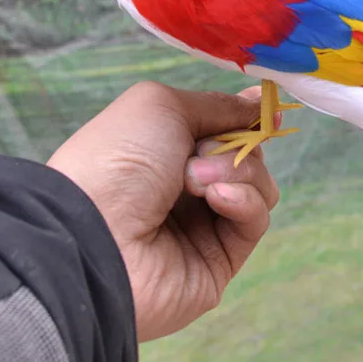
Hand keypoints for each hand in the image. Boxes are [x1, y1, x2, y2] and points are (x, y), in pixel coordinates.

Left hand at [47, 80, 279, 341]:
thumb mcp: (164, 107)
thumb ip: (219, 104)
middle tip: (201, 152)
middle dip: (235, 146)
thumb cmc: (118, 160)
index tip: (269, 111)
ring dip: (236, 172)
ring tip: (195, 181)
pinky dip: (243, 201)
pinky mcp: (221, 260)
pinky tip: (215, 199)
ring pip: (259, 185)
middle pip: (248, 156)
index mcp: (168, 149)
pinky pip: (255, 220)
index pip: (227, 129)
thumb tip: (262, 101)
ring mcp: (206, 225)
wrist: (93, 235)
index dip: (248, 119)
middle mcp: (188, 186)